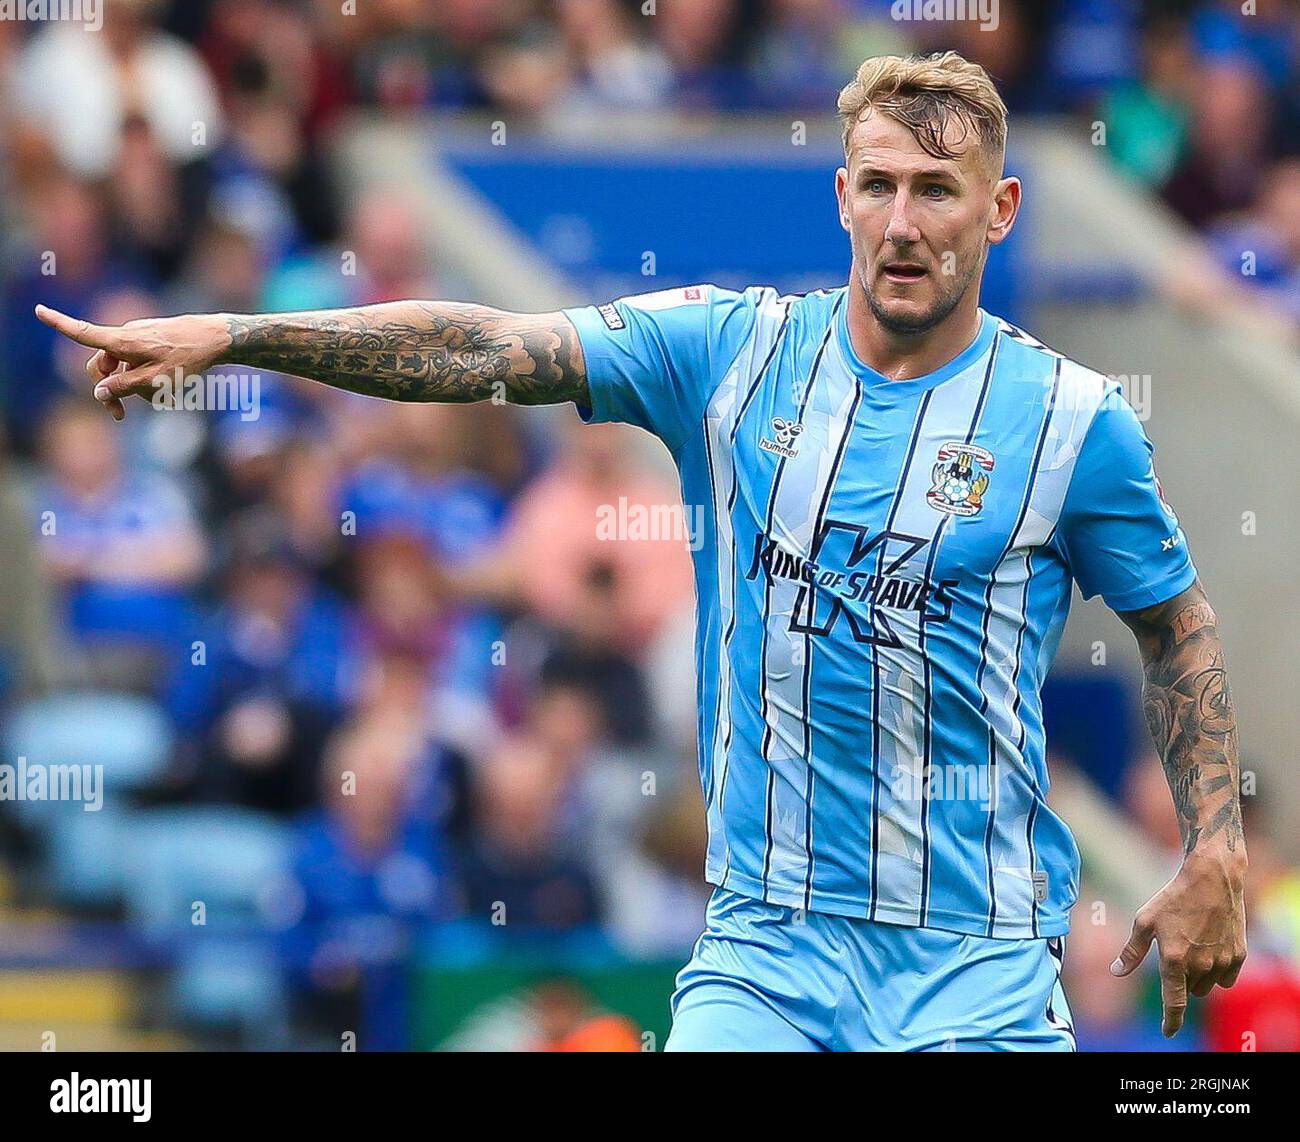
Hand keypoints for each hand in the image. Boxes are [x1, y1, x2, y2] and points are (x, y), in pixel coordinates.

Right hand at [35, 305, 229, 420]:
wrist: (216, 338)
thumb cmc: (188, 359)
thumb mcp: (157, 380)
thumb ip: (125, 387)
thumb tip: (99, 392)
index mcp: (123, 342)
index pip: (84, 332)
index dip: (60, 323)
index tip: (39, 309)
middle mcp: (126, 336)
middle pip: (101, 365)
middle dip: (107, 390)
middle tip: (120, 416)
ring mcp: (138, 339)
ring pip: (121, 367)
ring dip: (131, 386)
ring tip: (160, 397)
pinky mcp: (150, 342)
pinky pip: (137, 363)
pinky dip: (145, 377)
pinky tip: (169, 387)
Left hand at [1110, 846, 1247, 1036]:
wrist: (1211, 880)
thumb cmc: (1172, 898)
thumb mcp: (1144, 921)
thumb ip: (1132, 952)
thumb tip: (1116, 972)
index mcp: (1174, 960)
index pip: (1174, 1003)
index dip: (1171, 1021)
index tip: (1168, 1032)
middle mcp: (1200, 965)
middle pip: (1189, 991)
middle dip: (1180, 982)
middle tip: (1176, 954)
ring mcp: (1222, 962)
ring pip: (1207, 986)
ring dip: (1198, 977)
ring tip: (1192, 947)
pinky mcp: (1238, 956)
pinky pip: (1226, 978)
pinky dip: (1217, 972)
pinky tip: (1210, 950)